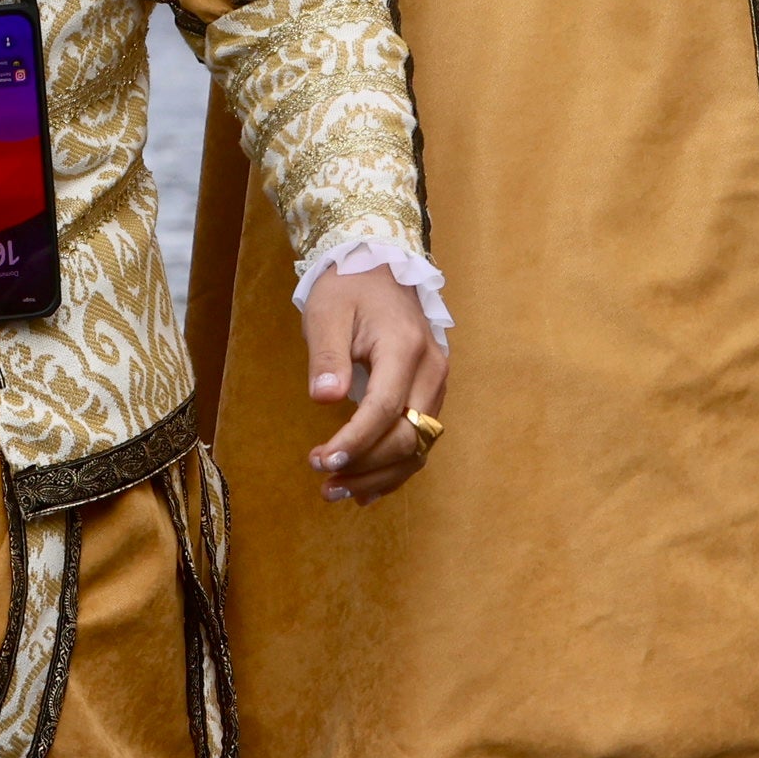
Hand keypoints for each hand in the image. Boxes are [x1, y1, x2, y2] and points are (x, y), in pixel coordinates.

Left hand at [301, 267, 446, 503]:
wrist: (378, 266)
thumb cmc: (348, 288)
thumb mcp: (327, 314)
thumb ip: (327, 357)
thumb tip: (324, 398)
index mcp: (404, 347)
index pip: (385, 408)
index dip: (355, 441)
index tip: (322, 461)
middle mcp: (431, 368)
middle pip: (409, 435)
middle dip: (367, 465)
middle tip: (325, 481)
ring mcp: (436, 382)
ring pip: (420, 445)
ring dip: (381, 474)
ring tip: (337, 491)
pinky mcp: (431, 392)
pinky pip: (421, 439)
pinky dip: (396, 468)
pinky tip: (365, 488)